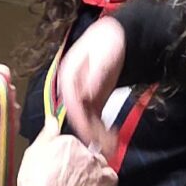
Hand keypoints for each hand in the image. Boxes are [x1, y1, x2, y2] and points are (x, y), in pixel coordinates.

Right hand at [17, 130, 116, 185]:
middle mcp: (91, 158)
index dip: (72, 156)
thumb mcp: (34, 151)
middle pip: (96, 159)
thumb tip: (52, 119)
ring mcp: (100, 178)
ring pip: (109, 175)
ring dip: (102, 180)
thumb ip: (47, 134)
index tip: (65, 165)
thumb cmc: (36, 181)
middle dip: (90, 167)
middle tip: (76, 178)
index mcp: (74, 144)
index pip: (77, 145)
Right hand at [59, 17, 126, 153]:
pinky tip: (112, 139)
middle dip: (91, 134)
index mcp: (68, 77)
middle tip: (106, 148)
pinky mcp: (93, 101)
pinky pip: (95, 119)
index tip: (91, 136)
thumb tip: (86, 95)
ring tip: (112, 148)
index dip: (81, 122)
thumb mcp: (103, 56)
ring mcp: (82, 96)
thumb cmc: (108, 42)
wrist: (118, 37)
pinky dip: (103, 130)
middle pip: (78, 116)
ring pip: (87, 121)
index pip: (71, 104)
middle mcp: (71, 89)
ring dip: (98, 135)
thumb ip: (95, 76)